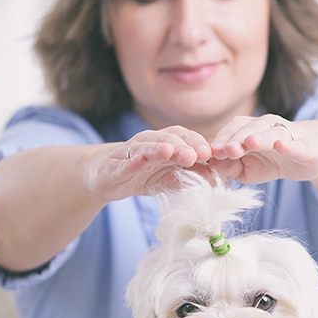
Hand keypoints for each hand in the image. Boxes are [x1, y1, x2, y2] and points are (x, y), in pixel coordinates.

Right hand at [85, 126, 212, 202]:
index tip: (212, 154)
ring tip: (171, 151)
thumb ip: (187, 177)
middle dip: (183, 146)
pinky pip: (123, 163)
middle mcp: (147, 143)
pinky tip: (140, 160)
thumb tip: (213, 180)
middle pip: (167, 139)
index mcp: (163, 143)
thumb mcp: (166, 179)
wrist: (104, 178)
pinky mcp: (113, 167)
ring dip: (159, 148)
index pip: (183, 137)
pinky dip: (132, 162)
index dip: (197, 143)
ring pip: (146, 147)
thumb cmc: (139, 176)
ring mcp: (129, 153)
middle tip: (198, 155)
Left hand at [209, 114, 317, 184]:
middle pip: (250, 127)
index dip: (223, 139)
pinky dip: (290, 145)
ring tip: (249, 142)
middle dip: (238, 138)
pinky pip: (298, 145)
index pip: (233, 129)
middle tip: (227, 149)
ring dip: (260, 137)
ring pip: (272, 133)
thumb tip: (213, 164)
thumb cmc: (272, 162)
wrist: (308, 157)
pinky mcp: (306, 146)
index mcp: (250, 130)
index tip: (211, 152)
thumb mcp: (246, 170)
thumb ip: (229, 167)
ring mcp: (288, 134)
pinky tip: (281, 145)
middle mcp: (268, 126)